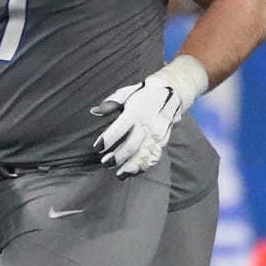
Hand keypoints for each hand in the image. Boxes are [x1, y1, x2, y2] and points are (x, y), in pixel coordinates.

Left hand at [94, 59, 202, 178]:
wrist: (171, 91)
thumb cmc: (143, 92)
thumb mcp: (126, 93)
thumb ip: (110, 103)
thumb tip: (94, 112)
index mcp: (135, 112)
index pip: (118, 129)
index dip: (107, 140)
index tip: (97, 147)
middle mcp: (147, 125)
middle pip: (131, 147)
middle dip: (117, 157)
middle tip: (105, 163)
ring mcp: (157, 134)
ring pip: (143, 155)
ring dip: (130, 166)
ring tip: (119, 174)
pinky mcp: (163, 140)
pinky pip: (154, 156)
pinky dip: (143, 166)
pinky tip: (132, 172)